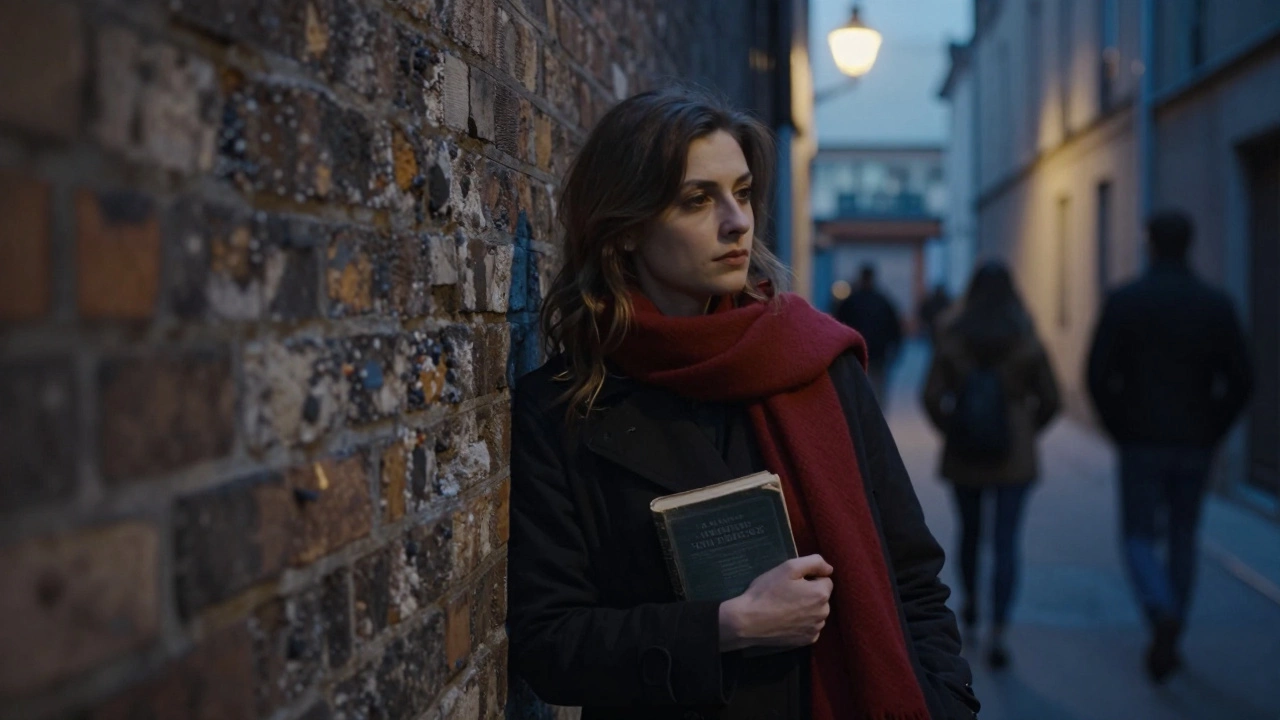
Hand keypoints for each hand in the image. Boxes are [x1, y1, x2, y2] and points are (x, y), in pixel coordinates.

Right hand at [718, 554, 833, 651]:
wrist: (748, 621)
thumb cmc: (767, 591)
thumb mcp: (788, 567)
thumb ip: (814, 562)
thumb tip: (829, 569)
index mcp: (821, 594)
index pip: (824, 580)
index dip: (808, 578)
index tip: (792, 582)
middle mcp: (823, 614)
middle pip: (821, 597)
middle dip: (809, 593)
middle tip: (787, 594)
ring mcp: (815, 629)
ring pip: (816, 612)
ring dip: (807, 608)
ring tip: (785, 607)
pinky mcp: (807, 641)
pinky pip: (810, 627)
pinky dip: (802, 623)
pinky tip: (787, 620)